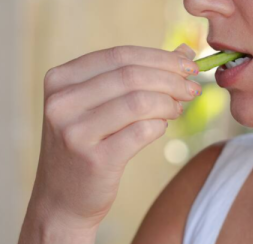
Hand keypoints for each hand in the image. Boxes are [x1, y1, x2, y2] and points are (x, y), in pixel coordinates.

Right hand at [19, 43, 200, 241]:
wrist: (62, 200)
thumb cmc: (87, 143)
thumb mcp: (99, 103)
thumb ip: (137, 73)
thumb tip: (185, 51)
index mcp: (60, 80)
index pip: (120, 55)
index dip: (160, 57)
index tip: (188, 65)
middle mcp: (62, 102)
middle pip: (132, 76)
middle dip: (171, 79)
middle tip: (192, 87)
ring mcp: (75, 132)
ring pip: (139, 102)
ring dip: (169, 102)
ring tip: (178, 109)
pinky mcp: (94, 160)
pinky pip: (142, 131)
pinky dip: (159, 125)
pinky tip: (161, 127)